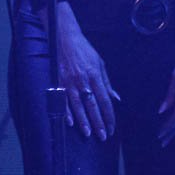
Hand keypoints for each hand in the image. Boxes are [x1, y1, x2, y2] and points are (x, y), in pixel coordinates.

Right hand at [40, 2, 119, 139]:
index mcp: (96, 75)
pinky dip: (67, 112)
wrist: (65, 38)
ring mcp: (70, 82)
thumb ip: (107, 82)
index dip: (109, 116)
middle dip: (98, 123)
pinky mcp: (59, 81)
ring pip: (78, 106)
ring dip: (84, 121)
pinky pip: (63, 100)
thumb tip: (115, 98)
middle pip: (92, 106)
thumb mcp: (100, 62)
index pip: (105, 100)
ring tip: (88, 133)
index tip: (112, 127)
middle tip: (102, 136)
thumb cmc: (84, 50)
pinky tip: (70, 123)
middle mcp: (84, 80)